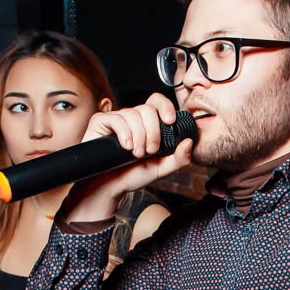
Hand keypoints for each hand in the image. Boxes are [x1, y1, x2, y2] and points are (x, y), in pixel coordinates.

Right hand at [63, 93, 195, 221]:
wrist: (110, 187)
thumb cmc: (132, 175)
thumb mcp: (161, 169)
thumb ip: (178, 158)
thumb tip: (190, 142)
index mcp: (147, 123)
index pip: (157, 102)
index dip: (165, 106)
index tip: (170, 121)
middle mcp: (132, 118)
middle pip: (147, 109)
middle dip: (153, 131)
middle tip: (150, 151)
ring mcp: (116, 118)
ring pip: (132, 114)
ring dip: (139, 136)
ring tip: (136, 154)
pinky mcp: (100, 122)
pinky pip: (115, 118)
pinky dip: (124, 132)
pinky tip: (125, 146)